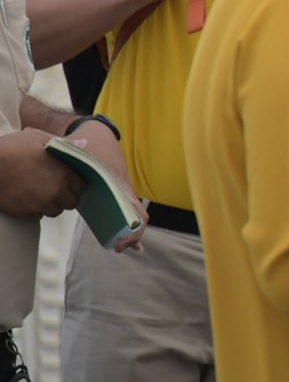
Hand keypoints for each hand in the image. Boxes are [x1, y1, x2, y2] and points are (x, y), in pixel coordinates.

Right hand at [0, 131, 84, 218]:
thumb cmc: (10, 149)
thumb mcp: (39, 138)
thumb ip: (64, 143)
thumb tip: (83, 143)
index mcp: (63, 173)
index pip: (82, 186)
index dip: (76, 183)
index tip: (70, 180)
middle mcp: (56, 192)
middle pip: (72, 202)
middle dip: (67, 196)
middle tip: (56, 187)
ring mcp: (41, 204)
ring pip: (56, 211)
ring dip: (52, 204)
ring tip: (42, 193)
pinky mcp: (25, 213)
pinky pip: (38, 216)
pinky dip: (37, 210)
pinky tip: (30, 199)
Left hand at [67, 125, 144, 249]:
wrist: (98, 134)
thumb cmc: (88, 143)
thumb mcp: (78, 150)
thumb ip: (69, 153)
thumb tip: (57, 150)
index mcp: (118, 181)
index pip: (134, 208)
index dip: (132, 228)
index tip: (119, 240)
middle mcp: (124, 188)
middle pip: (137, 216)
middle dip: (132, 235)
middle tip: (118, 247)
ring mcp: (122, 190)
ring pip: (133, 214)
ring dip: (130, 232)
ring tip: (118, 246)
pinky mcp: (117, 192)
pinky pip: (127, 211)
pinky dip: (128, 225)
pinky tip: (123, 240)